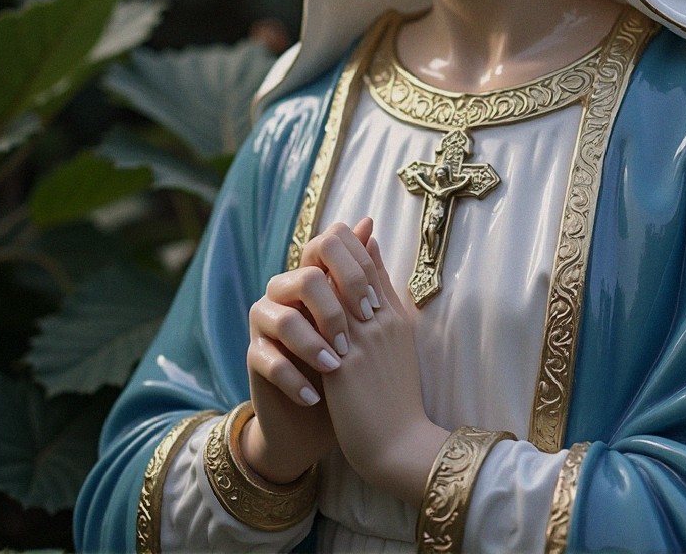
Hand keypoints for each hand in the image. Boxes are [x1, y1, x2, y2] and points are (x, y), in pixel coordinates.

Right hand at [242, 218, 379, 482]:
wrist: (318, 417)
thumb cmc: (346, 363)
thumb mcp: (361, 322)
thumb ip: (363, 273)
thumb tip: (367, 222)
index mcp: (313, 277)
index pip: (324, 247)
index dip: (351, 272)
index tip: (373, 308)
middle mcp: (284, 292)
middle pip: (305, 279)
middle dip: (332, 313)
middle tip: (351, 345)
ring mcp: (265, 322)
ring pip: (284, 320)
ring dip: (313, 347)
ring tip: (334, 371)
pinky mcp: (253, 356)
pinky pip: (267, 359)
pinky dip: (294, 381)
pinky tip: (314, 399)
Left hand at [320, 233, 448, 505]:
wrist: (400, 445)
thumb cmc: (399, 398)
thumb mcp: (401, 344)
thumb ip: (388, 307)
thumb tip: (378, 270)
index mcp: (397, 318)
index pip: (373, 266)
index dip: (351, 247)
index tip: (334, 240)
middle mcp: (381, 323)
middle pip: (354, 267)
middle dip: (330, 251)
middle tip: (310, 250)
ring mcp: (363, 342)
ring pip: (334, 289)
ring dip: (314, 277)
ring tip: (294, 275)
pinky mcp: (343, 366)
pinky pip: (317, 327)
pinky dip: (302, 314)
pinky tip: (284, 307)